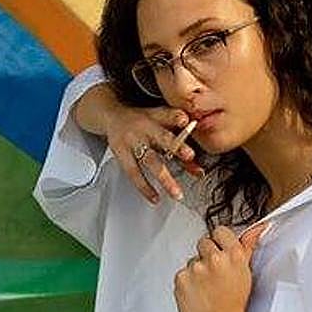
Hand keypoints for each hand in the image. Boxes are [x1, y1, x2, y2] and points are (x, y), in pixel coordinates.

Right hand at [74, 83, 203, 203]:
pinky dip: (144, 187)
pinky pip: (133, 172)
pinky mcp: (121, 153)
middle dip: (176, 146)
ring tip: (177, 193)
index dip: (177, 117)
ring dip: (165, 178)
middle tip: (190, 155)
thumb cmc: (144, 122)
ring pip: (150, 160)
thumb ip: (182, 146)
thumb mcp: (162, 125)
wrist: (112, 116)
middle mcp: (146, 128)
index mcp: (158, 116)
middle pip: (162, 137)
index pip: (169, 114)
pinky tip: (154, 197)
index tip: (186, 121)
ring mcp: (133, 141)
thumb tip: (200, 171)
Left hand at [173, 223, 268, 311]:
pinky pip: (182, 272)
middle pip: (204, 242)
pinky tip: (197, 290)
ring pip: (193, 259)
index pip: (220, 230)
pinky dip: (187, 280)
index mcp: (234, 255)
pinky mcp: (182, 278)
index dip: (219, 241)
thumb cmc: (233, 303)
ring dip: (197, 269)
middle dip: (207, 254)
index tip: (220, 249)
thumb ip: (248, 246)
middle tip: (214, 272)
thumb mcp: (244, 272)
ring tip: (207, 284)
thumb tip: (257, 229)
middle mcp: (215, 259)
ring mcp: (197, 268)